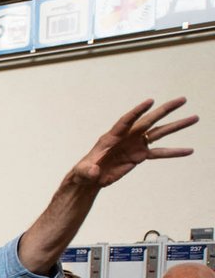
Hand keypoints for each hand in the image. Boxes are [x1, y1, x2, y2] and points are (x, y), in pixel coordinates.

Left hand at [68, 98, 196, 188]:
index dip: (137, 111)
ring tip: (195, 118)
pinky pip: (160, 152)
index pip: (126, 120)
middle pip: (149, 120)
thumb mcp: (83, 172)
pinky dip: (174, 152)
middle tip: (183, 100)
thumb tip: (94, 172)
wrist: (90, 178)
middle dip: (165, 110)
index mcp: (112, 136)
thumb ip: (88, 170)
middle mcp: (127, 136)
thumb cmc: (84, 172)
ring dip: (176, 126)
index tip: (150, 101)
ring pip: (159, 133)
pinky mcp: (140, 155)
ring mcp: (135, 144)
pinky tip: (188, 150)